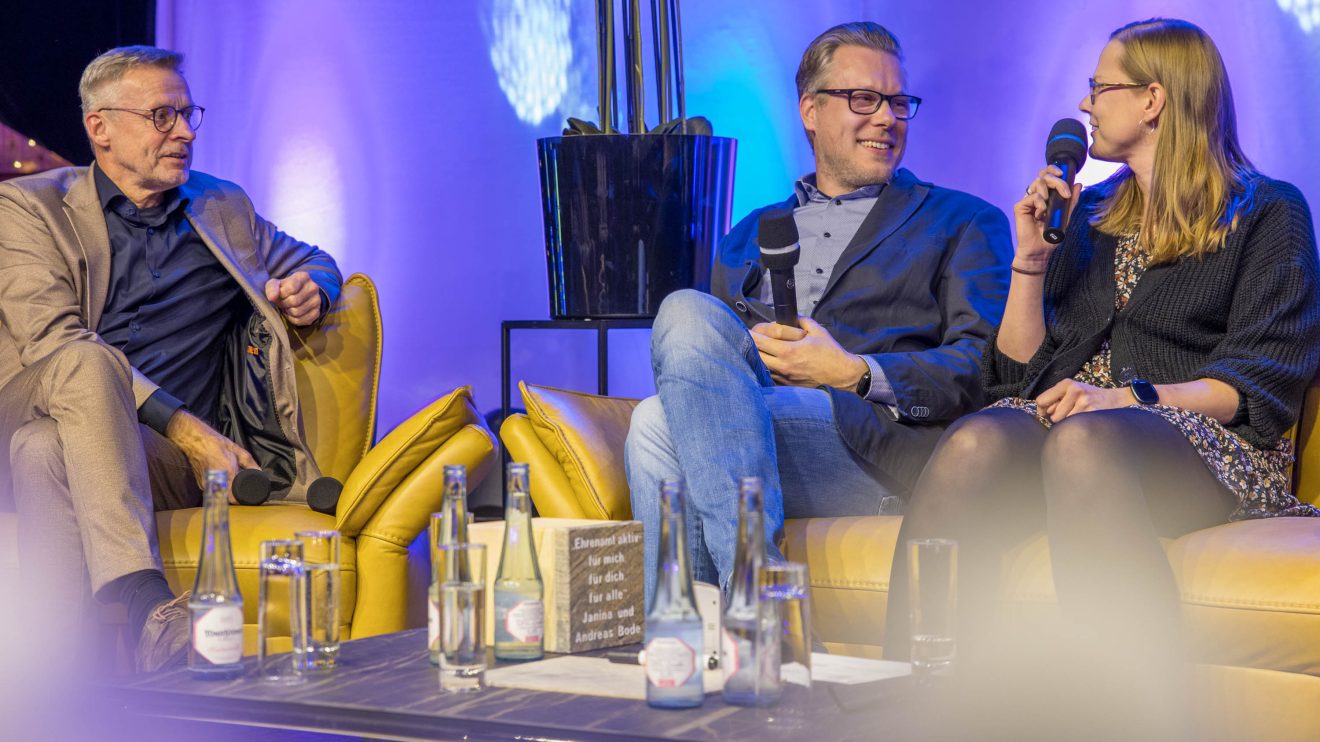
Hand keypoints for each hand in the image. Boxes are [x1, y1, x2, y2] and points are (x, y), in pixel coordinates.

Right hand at [165, 409, 259, 502]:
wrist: (195, 441)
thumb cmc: (216, 444)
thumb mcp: (237, 451)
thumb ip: (249, 463)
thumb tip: (259, 472)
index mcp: (227, 474)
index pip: (234, 499)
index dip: (242, 500)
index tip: (248, 498)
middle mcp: (215, 482)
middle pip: (227, 499)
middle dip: (235, 497)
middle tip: (241, 492)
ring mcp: (206, 485)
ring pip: (219, 496)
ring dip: (226, 494)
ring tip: (232, 487)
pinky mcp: (200, 484)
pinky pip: (212, 492)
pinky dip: (218, 490)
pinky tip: (222, 482)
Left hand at [265, 271, 322, 325]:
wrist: (296, 295)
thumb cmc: (284, 289)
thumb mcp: (275, 284)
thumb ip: (271, 288)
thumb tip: (272, 297)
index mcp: (303, 277)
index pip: (291, 287)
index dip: (282, 294)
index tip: (281, 294)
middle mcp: (313, 287)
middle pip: (294, 301)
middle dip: (284, 303)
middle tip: (283, 302)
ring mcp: (317, 300)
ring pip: (297, 312)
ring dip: (288, 311)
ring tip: (288, 307)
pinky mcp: (317, 312)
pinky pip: (301, 320)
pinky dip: (293, 319)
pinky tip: (292, 313)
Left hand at [750, 318, 868, 389]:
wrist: (842, 375)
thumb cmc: (830, 352)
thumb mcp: (817, 331)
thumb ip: (800, 320)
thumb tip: (788, 317)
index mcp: (789, 351)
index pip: (760, 341)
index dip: (751, 334)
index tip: (747, 329)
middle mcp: (783, 366)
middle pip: (755, 356)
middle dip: (750, 345)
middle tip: (751, 338)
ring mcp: (784, 378)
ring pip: (760, 367)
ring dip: (756, 357)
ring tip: (758, 349)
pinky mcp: (787, 385)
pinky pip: (769, 376)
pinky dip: (765, 368)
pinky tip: (768, 362)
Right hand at [1012, 166, 1081, 271]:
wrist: (1040, 251)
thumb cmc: (1051, 236)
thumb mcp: (1066, 216)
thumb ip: (1072, 201)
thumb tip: (1078, 184)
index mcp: (1045, 195)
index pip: (1047, 175)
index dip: (1053, 169)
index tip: (1063, 173)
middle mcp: (1035, 195)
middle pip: (1043, 176)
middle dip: (1057, 181)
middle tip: (1065, 194)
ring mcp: (1027, 200)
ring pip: (1037, 182)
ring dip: (1048, 192)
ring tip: (1048, 208)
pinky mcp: (1020, 207)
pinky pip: (1032, 196)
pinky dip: (1040, 204)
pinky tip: (1040, 215)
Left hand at [1036, 379, 1133, 421]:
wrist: (1114, 398)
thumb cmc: (1089, 396)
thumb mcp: (1072, 390)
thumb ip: (1055, 398)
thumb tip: (1040, 411)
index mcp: (1067, 383)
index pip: (1041, 400)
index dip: (1041, 409)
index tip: (1046, 412)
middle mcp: (1075, 390)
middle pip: (1052, 415)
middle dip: (1057, 417)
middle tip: (1069, 412)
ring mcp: (1084, 402)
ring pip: (1063, 422)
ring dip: (1068, 422)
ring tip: (1077, 415)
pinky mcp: (1092, 412)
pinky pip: (1074, 425)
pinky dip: (1077, 425)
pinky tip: (1084, 419)